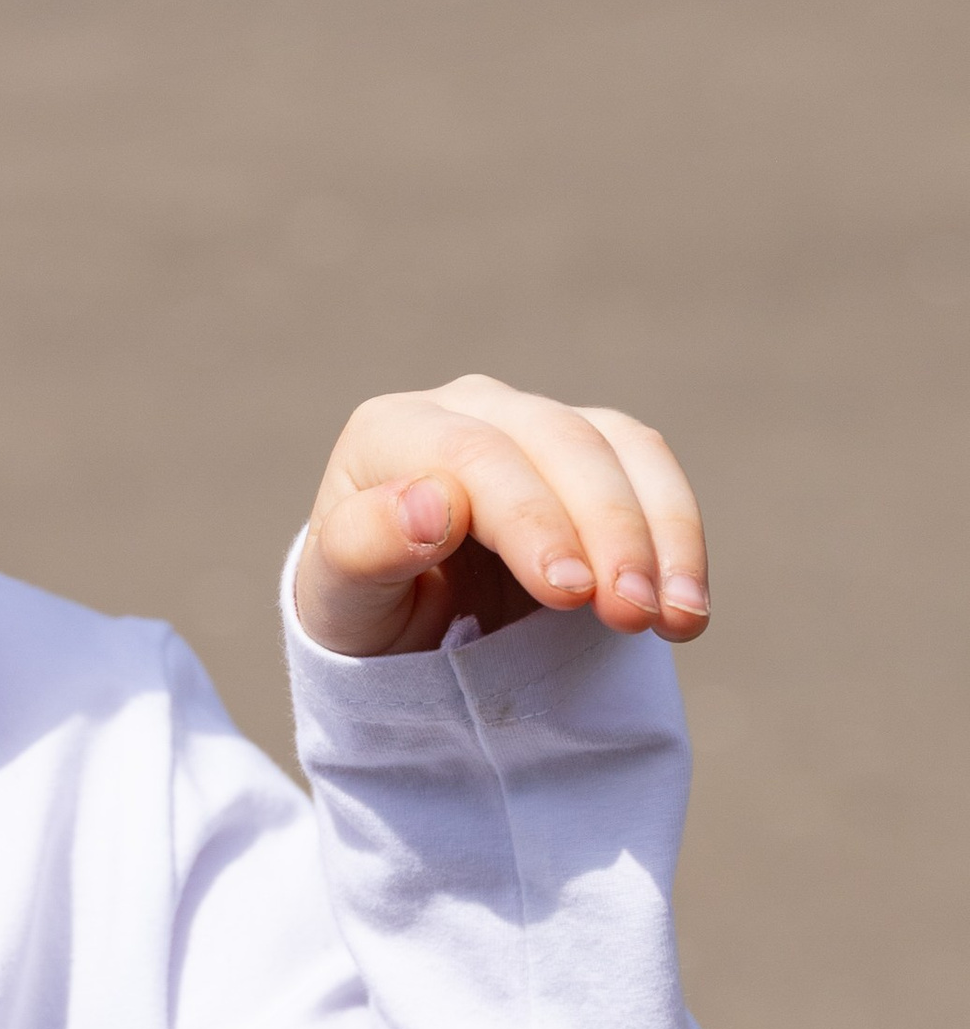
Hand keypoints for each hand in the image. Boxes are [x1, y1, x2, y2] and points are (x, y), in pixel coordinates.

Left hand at [296, 375, 709, 660]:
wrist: (402, 619)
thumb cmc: (363, 607)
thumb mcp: (339, 600)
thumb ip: (362, 548)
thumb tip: (433, 502)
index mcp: (391, 431)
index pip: (471, 454)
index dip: (529, 517)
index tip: (568, 590)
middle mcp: (466, 408)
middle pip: (554, 441)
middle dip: (605, 528)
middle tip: (630, 614)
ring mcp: (534, 423)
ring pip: (615, 447)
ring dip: (656, 533)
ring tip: (675, 619)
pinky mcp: (592, 452)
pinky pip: (650, 470)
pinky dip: (679, 535)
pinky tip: (689, 607)